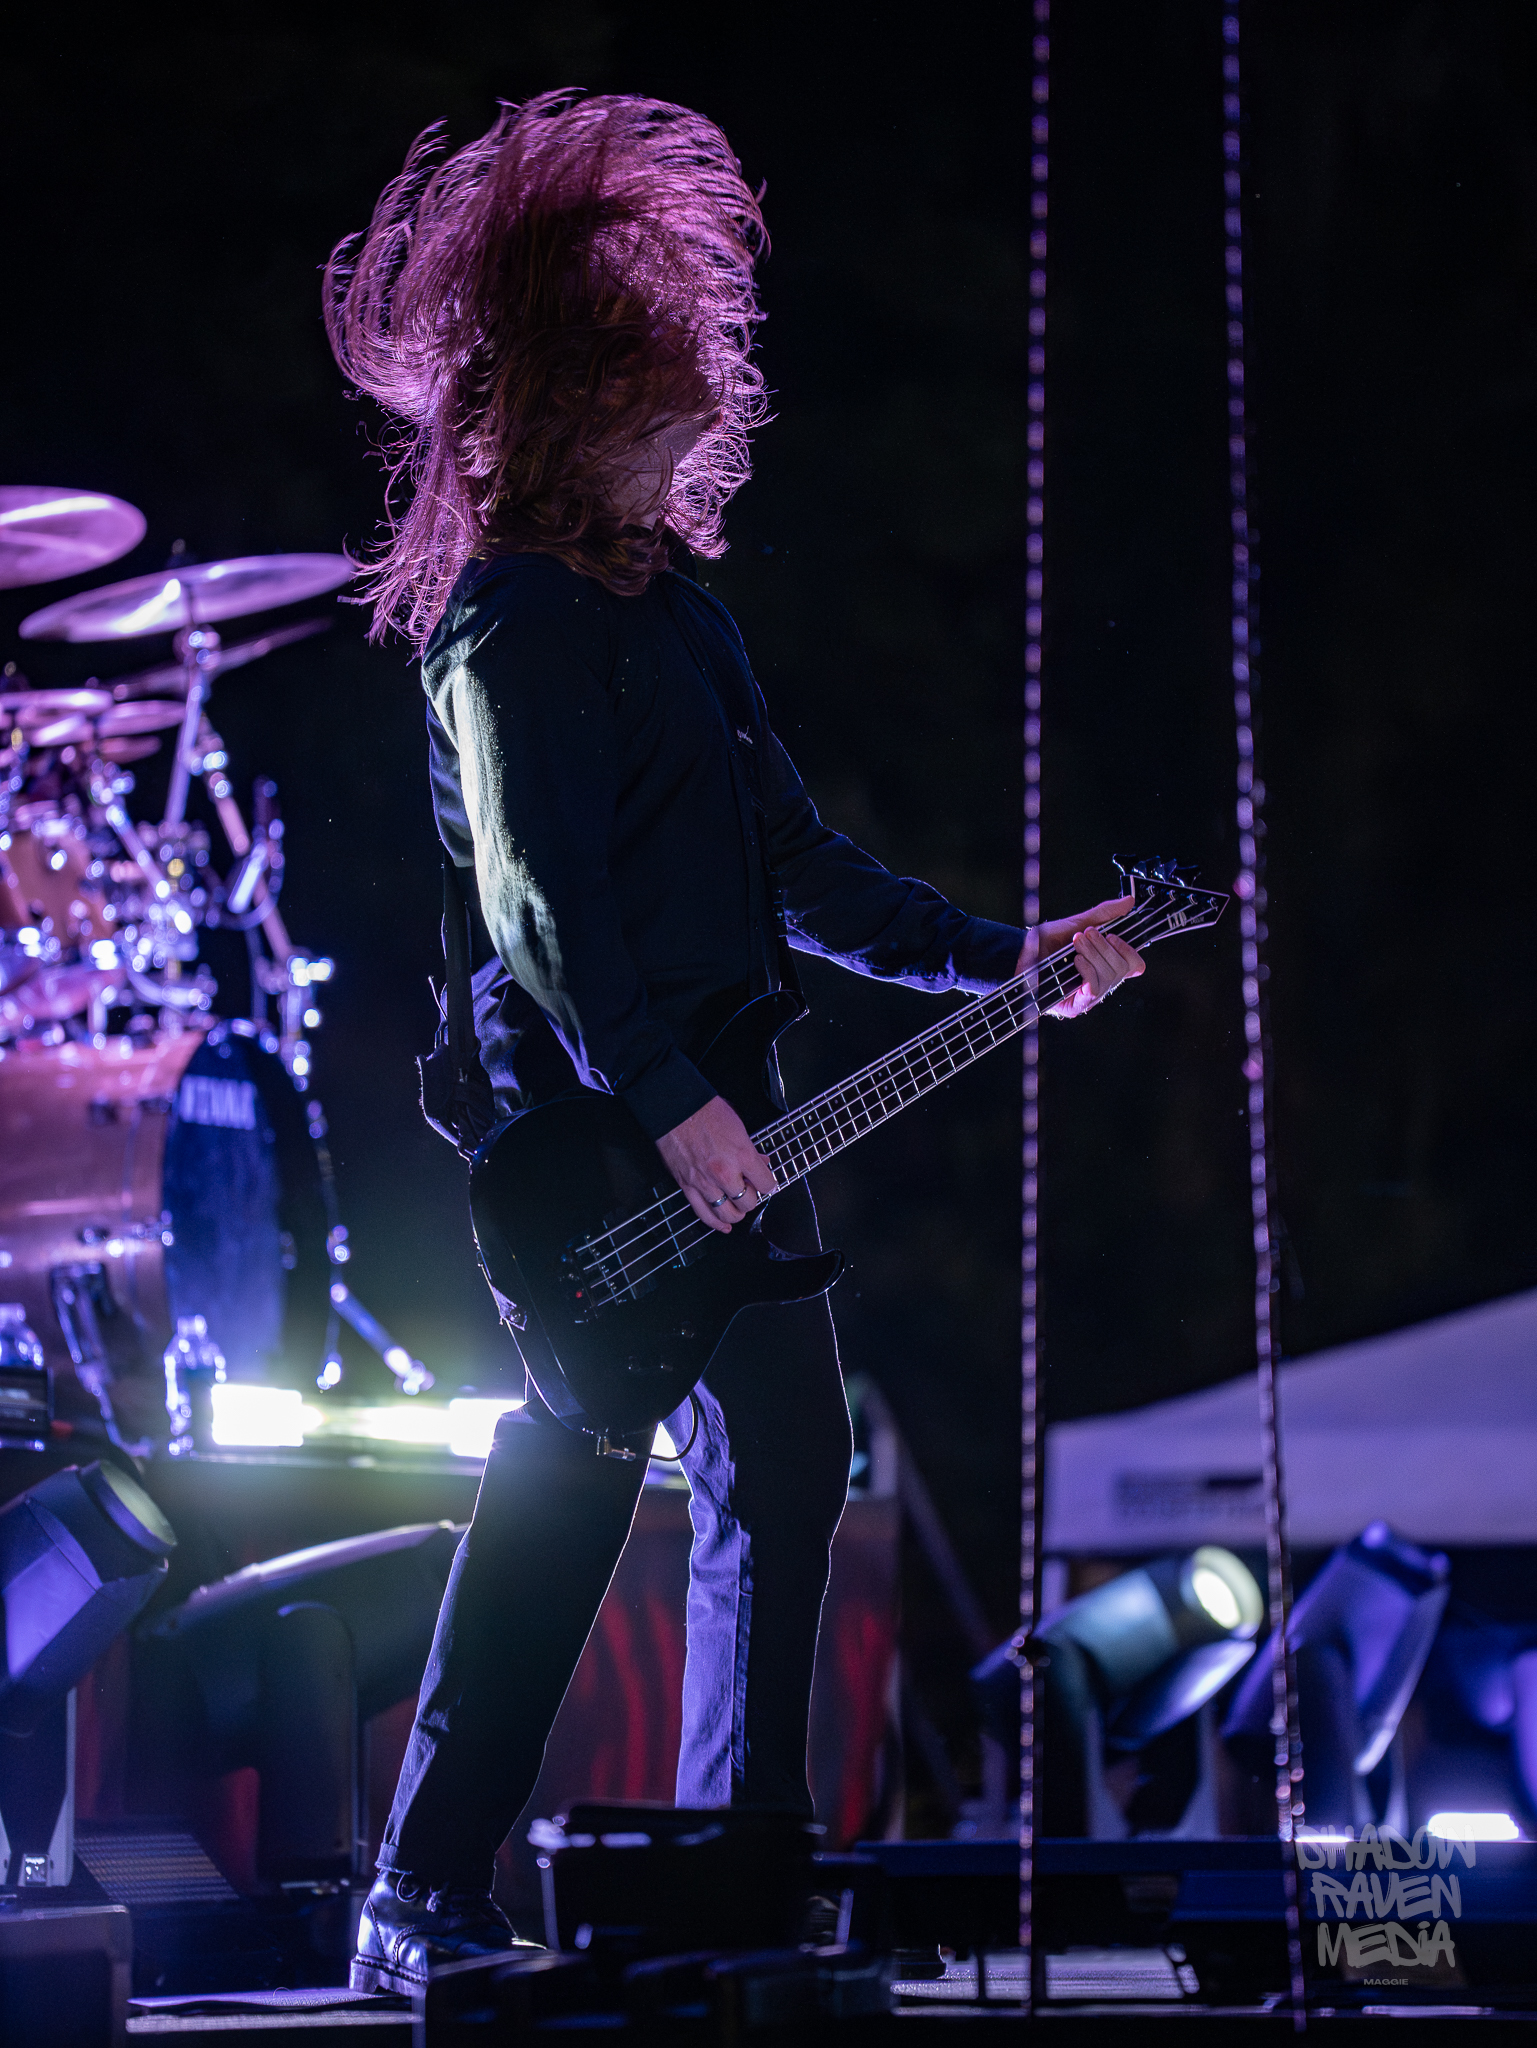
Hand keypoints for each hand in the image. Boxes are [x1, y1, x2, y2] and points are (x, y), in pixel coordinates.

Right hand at [657, 1095, 777, 1233]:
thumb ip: (751, 1150)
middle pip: (749, 1203)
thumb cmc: (705, 1111)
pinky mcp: (688, 1187)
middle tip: (749, 1192)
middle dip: (752, 1199)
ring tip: (738, 1209)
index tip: (766, 1184)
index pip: (767, 1184)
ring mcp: (705, 1183)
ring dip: (737, 1214)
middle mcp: (725, 1173)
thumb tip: (762, 1163)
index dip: (769, 1185)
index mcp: (742, 1155)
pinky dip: (716, 1224)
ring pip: (728, 1214)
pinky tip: (724, 1226)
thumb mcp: (738, 1127)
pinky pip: (704, 1214)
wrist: (676, 1109)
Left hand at [1017, 894, 1144, 1017]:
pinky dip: (1088, 970)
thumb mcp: (1077, 923)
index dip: (1129, 949)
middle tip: (1084, 936)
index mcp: (1105, 966)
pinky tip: (1075, 961)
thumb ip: (1104, 914)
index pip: (1134, 965)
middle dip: (1104, 946)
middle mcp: (1101, 983)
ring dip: (1093, 954)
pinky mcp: (1076, 1006)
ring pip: (1110, 977)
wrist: (1020, 954)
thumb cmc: (1045, 943)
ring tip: (1075, 944)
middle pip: (1123, 968)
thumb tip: (1128, 901)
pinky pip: (1094, 989)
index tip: (1113, 935)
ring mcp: (1089, 997)